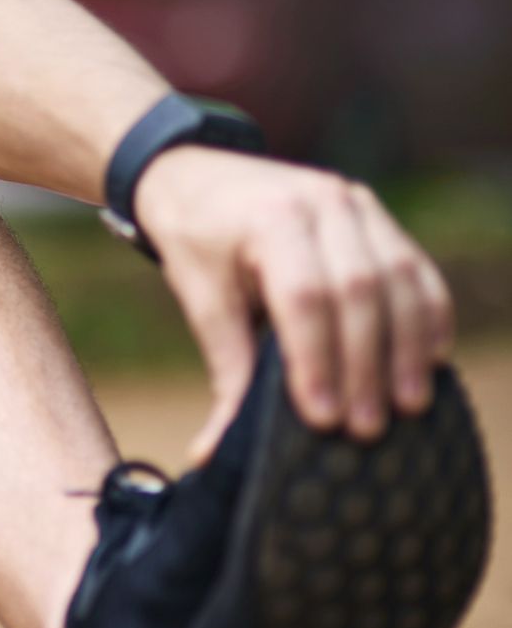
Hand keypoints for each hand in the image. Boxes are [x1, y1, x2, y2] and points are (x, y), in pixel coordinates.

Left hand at [135, 146, 454, 456]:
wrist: (196, 176)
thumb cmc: (196, 242)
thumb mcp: (198, 297)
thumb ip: (225, 367)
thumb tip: (213, 451)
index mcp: (270, 219)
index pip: (304, 296)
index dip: (317, 360)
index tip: (322, 418)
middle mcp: (321, 203)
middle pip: (359, 290)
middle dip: (366, 364)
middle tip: (367, 426)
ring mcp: (356, 204)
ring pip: (398, 278)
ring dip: (407, 346)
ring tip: (408, 404)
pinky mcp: (376, 217)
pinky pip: (415, 267)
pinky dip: (428, 314)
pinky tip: (430, 360)